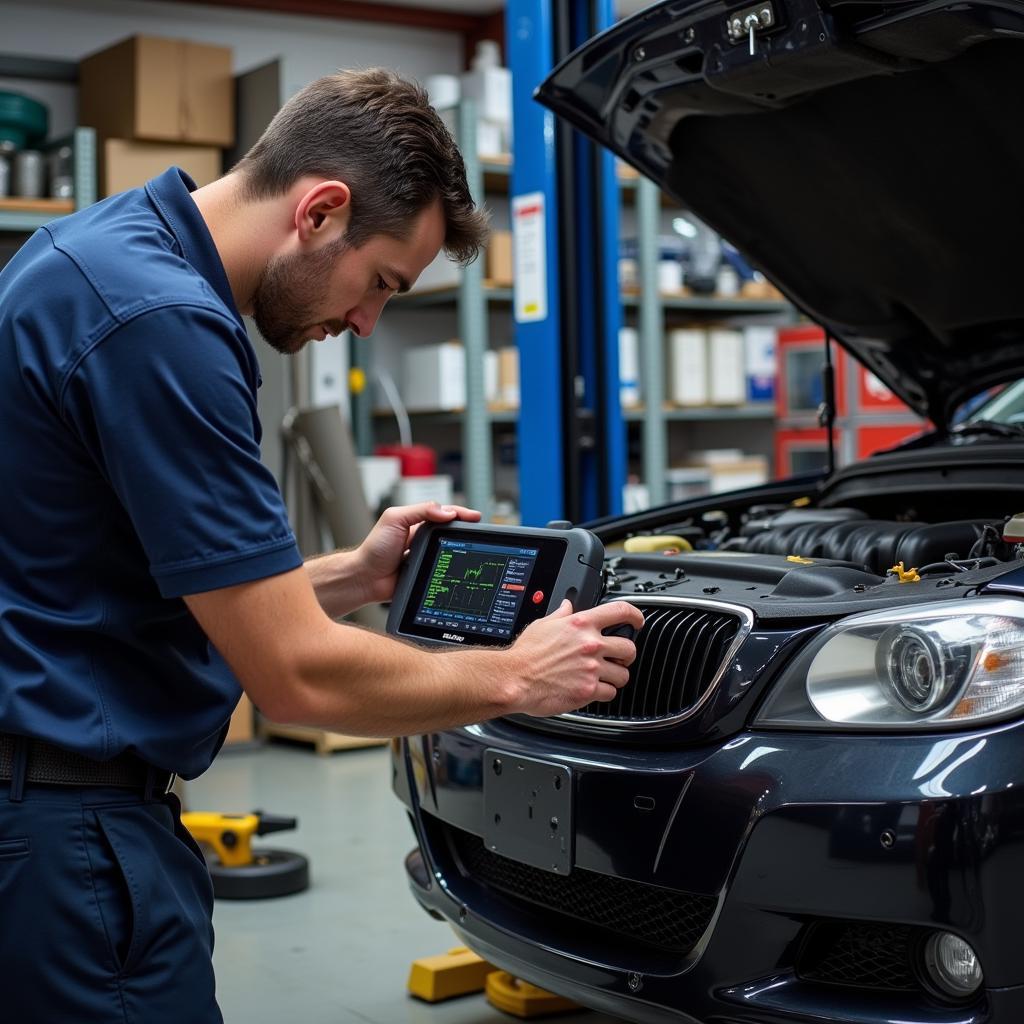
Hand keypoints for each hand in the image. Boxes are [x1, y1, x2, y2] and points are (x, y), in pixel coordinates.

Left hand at [356, 502, 480, 603]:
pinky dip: (453, 569)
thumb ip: (419, 510)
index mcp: (417, 523)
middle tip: (479, 531)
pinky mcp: (427, 574)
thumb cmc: (374, 548)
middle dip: (466, 530)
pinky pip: (444, 571)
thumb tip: (446, 512)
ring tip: (474, 546)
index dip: (460, 514)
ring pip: (451, 551)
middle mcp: (423, 539)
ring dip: (461, 549)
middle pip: (451, 532)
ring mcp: (426, 557)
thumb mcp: (395, 519)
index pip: (444, 514)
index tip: (474, 517)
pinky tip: (460, 567)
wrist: (366, 578)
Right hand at [502, 600, 645, 717]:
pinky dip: (604, 693)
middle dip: (626, 655)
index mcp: (581, 624)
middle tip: (617, 658)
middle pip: (629, 648)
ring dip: (616, 676)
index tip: (637, 622)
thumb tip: (567, 606)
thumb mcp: (543, 625)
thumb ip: (560, 615)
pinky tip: (593, 689)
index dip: (635, 616)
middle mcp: (590, 645)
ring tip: (604, 676)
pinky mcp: (588, 690)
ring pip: (623, 674)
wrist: (515, 678)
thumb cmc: (525, 654)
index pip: (620, 611)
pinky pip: (610, 693)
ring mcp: (591, 668)